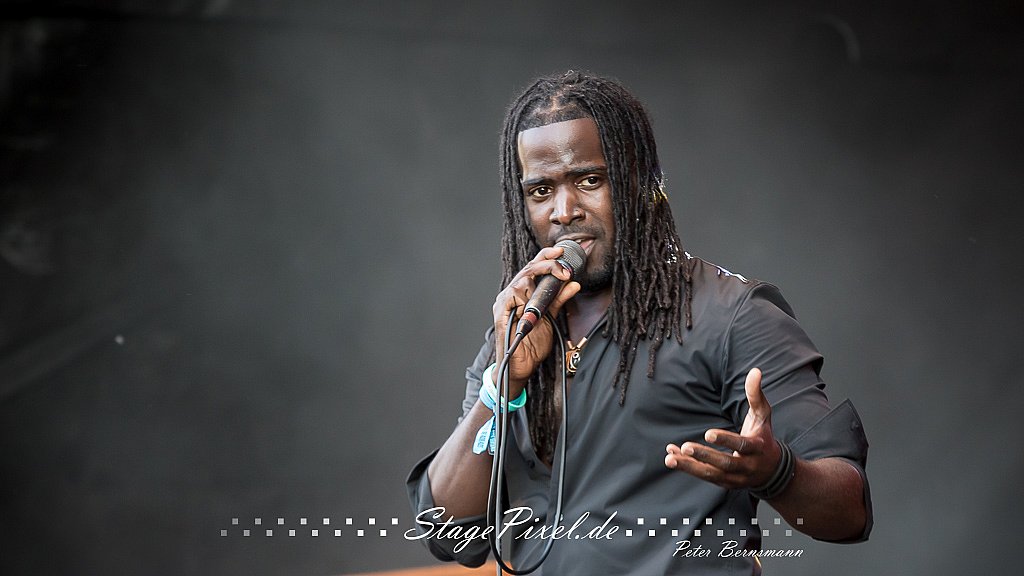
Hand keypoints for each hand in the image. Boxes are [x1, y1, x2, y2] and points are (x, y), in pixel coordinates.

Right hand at [492, 245, 580, 396]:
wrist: (522, 366)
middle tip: (564, 265)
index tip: (563, 252)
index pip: (534, 268)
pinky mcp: (500, 310)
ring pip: (522, 279)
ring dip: (539, 281)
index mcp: (523, 293)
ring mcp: (505, 301)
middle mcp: (512, 293)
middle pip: (529, 268)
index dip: (547, 257)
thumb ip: (559, 300)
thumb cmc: (532, 343)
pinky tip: (533, 303)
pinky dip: (526, 296)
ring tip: (552, 287)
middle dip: (548, 263)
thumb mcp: (551, 318)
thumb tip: (574, 283)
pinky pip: (514, 295)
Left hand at [664, 368, 781, 488]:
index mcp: (757, 448)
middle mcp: (747, 466)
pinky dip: (688, 467)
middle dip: (705, 456)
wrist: (772, 471)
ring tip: (670, 458)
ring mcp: (735, 478)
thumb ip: (756, 394)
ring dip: (689, 467)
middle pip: (725, 464)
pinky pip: (704, 476)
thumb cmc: (763, 436)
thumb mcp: (762, 415)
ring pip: (711, 475)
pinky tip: (671, 457)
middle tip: (685, 447)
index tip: (708, 434)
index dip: (726, 440)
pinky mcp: (724, 483)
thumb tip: (755, 371)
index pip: (742, 445)